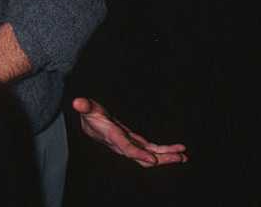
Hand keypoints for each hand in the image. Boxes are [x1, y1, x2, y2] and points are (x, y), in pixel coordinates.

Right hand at [72, 97, 188, 167]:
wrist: (90, 122)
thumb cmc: (89, 114)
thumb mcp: (87, 108)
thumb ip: (84, 106)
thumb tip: (77, 102)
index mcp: (111, 137)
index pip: (125, 148)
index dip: (138, 154)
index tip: (153, 159)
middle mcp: (122, 145)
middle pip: (143, 157)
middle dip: (161, 159)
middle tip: (179, 157)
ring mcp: (130, 145)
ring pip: (150, 156)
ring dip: (166, 157)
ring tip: (183, 156)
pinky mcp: (136, 143)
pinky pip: (151, 150)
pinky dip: (164, 151)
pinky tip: (177, 150)